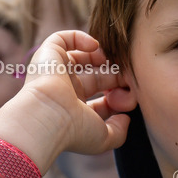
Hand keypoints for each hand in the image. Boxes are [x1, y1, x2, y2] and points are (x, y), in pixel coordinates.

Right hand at [0, 31, 130, 160]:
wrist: (46, 119)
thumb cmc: (73, 131)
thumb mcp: (103, 139)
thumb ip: (119, 131)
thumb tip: (126, 118)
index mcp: (76, 110)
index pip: (101, 100)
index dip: (119, 98)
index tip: (130, 99)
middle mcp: (65, 90)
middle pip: (98, 77)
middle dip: (116, 76)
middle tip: (128, 77)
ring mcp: (57, 72)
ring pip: (83, 57)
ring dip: (102, 57)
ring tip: (112, 62)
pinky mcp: (48, 54)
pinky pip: (63, 38)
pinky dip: (81, 38)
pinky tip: (95, 47)